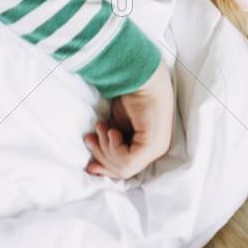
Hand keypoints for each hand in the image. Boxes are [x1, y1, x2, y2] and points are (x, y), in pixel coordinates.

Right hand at [84, 61, 174, 179]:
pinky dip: (113, 147)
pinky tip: (112, 130)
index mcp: (151, 146)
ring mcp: (158, 148)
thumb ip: (108, 144)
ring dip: (106, 148)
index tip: (90, 164)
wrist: (139, 76)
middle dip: (102, 157)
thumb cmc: (129, 96)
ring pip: (125, 168)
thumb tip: (92, 168)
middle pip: (124, 172)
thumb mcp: (115, 126)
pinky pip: (128, 161)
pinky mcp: (154, 145)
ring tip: (103, 128)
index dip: (106, 168)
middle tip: (92, 138)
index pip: (128, 169)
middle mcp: (158, 150)